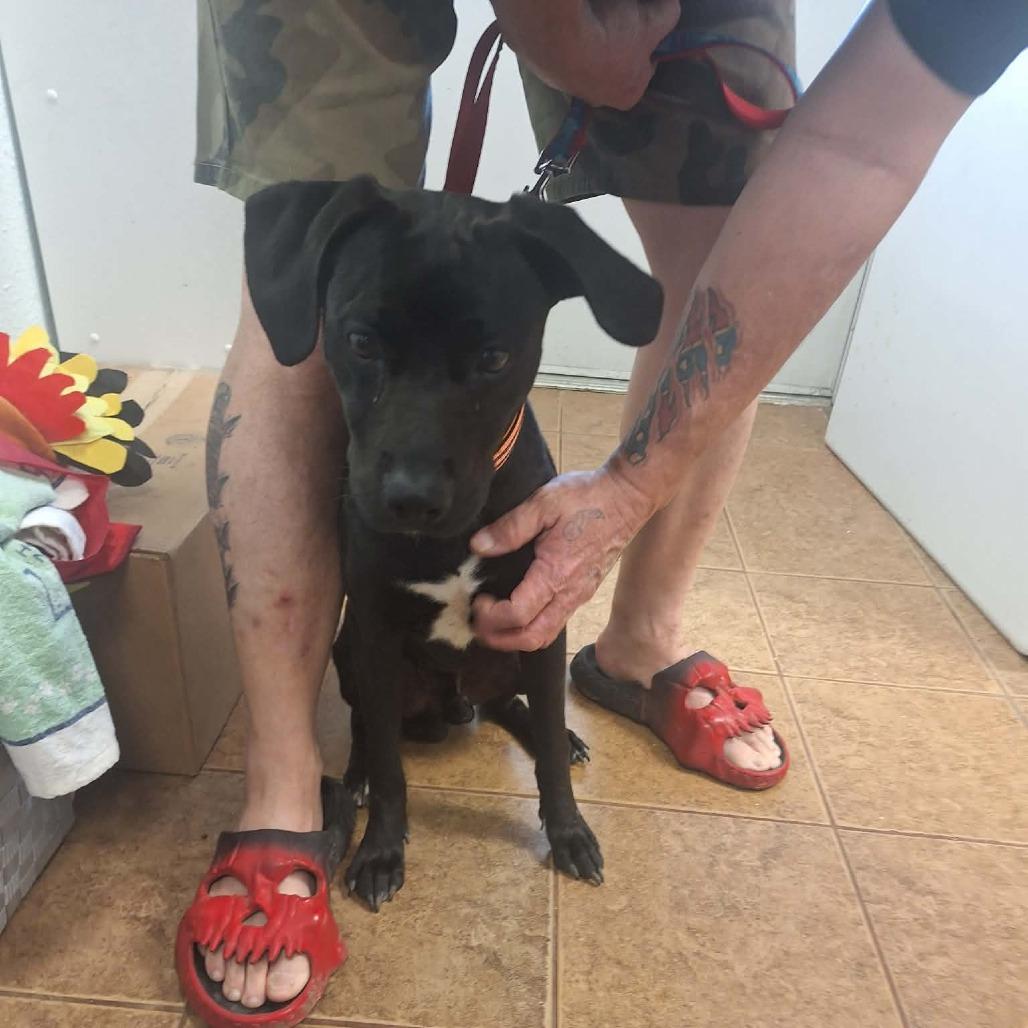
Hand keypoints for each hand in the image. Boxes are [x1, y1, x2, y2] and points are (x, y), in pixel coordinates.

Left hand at [470, 464, 653, 650]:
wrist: (629, 496)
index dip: (491, 616)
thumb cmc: (588, 497)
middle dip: (500, 639)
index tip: (477, 599)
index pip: (518, 615)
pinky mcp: (584, 590)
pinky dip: (532, 627)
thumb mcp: (543, 503)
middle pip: (532, 638)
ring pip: (546, 635)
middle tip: (478, 623)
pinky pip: (556, 622)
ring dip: (516, 637)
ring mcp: (579, 595)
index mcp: (555, 573)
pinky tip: (519, 611)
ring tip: (494, 622)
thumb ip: (510, 527)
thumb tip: (479, 546)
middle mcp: (570, 592)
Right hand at [493, 0, 679, 109]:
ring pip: (582, 60)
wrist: (559, 34)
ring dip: (586, 42)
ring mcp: (564, 87)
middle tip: (614, 17)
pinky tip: (567, 21)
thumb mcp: (654, 20)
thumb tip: (669, 8)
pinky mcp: (538, 68)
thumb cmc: (612, 34)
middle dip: (615, 44)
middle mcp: (596, 100)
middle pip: (612, 66)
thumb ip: (668, 16)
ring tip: (589, 18)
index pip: (646, 67)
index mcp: (628, 95)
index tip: (643, 23)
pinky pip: (557, 50)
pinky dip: (562, 37)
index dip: (647, 42)